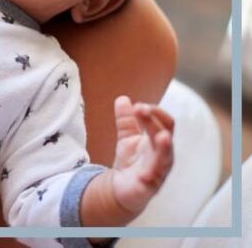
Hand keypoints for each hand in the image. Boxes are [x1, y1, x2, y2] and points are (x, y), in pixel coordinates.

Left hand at [109, 95, 174, 212]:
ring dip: (164, 147)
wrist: (121, 189)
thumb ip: (126, 120)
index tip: (138, 105)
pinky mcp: (150, 186)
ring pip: (166, 157)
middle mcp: (164, 155)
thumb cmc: (130, 162)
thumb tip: (122, 98)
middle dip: (154, 122)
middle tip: (140, 109)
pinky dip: (151, 174)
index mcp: (159, 141)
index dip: (155, 112)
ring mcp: (159, 171)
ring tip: (162, 137)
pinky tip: (146, 172)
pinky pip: (153, 179)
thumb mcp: (126, 138)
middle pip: (165, 134)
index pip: (166, 122)